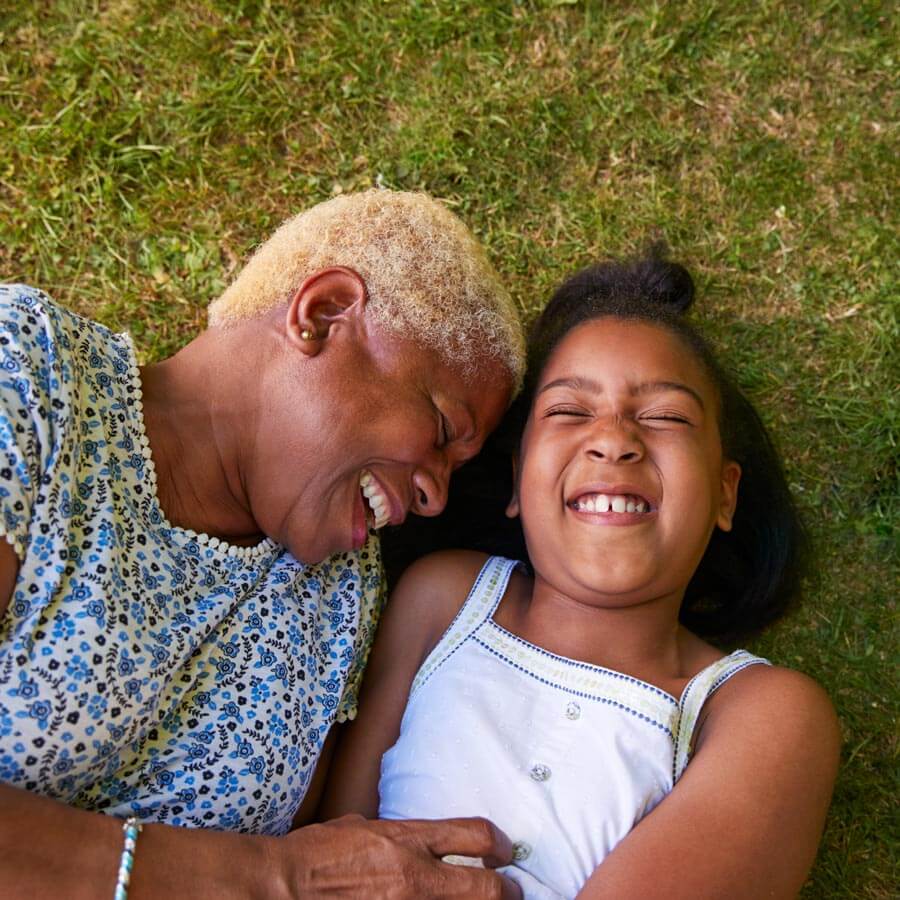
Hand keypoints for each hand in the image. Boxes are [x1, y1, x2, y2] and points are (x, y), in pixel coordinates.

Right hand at [282, 814, 521, 898]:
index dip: (498, 844)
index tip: (503, 852)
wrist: (286, 886)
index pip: (473, 835)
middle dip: (506, 891)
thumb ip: (400, 836)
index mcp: (406, 839)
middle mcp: (413, 876)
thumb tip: (423, 844)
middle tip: (512, 892)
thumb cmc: (318, 854)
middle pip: (485, 889)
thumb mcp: (364, 827)